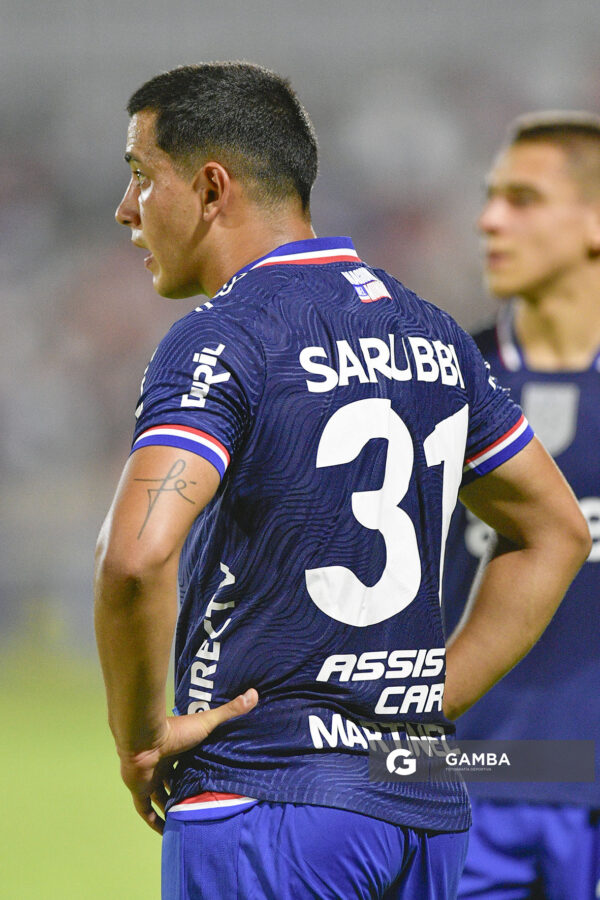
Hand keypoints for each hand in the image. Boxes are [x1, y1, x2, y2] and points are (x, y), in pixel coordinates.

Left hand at [118, 688, 257, 833]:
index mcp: (176, 747)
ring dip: (171, 807)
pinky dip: (154, 821)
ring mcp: (149, 778)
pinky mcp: (139, 791)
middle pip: (174, 781)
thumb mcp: (207, 722)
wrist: (144, 739)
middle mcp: (162, 763)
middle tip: (202, 805)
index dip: (197, 770)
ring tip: (188, 820)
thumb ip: (229, 711)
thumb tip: (255, 693)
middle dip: (185, 791)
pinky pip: (146, 811)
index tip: (211, 780)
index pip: (187, 762)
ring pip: (160, 797)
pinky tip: (166, 832)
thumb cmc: (175, 730)